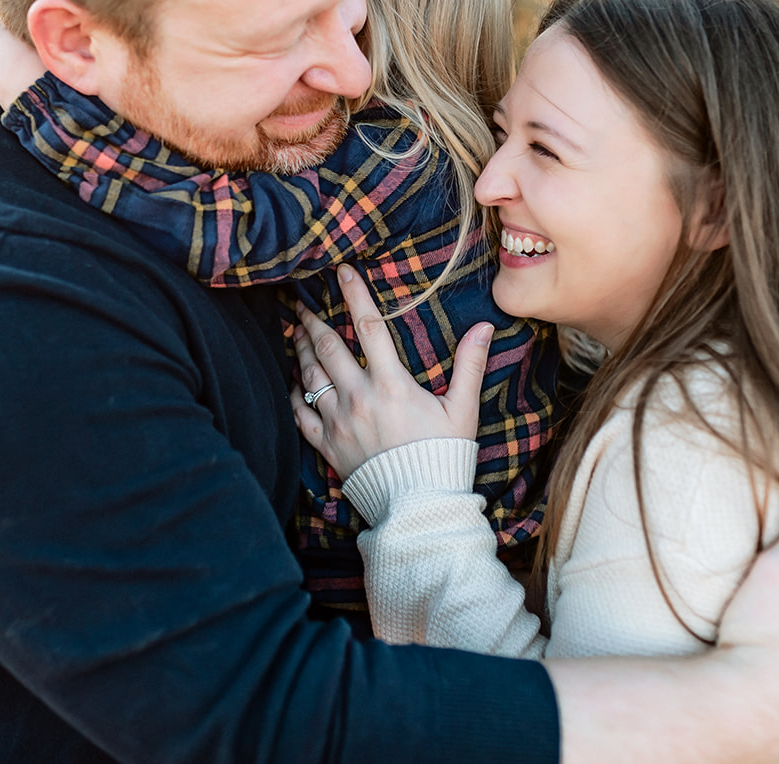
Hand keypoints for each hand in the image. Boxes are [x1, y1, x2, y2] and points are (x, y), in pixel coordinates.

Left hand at [291, 264, 493, 477]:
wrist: (419, 507)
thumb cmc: (444, 456)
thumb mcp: (462, 409)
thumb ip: (469, 365)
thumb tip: (485, 327)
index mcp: (391, 385)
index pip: (369, 327)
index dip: (355, 294)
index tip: (342, 271)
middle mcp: (358, 398)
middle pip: (328, 347)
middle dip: (313, 320)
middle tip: (302, 302)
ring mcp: (338, 421)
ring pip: (309, 376)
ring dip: (301, 350)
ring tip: (296, 333)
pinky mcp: (326, 444)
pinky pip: (300, 413)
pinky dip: (294, 393)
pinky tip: (294, 381)